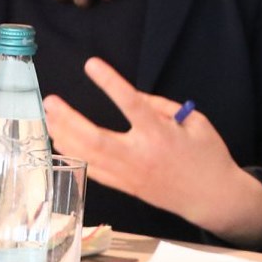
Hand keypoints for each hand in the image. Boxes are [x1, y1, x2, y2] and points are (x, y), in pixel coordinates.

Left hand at [42, 58, 261, 246]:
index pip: (131, 104)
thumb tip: (132, 96)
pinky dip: (76, 158)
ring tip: (49, 119)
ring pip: (89, 156)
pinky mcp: (128, 187)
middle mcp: (141, 156)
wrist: (213, 197)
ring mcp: (131, 175)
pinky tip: (61, 145)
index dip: (110, 82)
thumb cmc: (207, 156)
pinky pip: (95, 173)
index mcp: (161, 135)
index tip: (91, 64)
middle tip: (50, 102)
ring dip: (65, 137)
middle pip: (95, 138)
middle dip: (69, 120)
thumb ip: (162, 108)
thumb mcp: (195, 123)